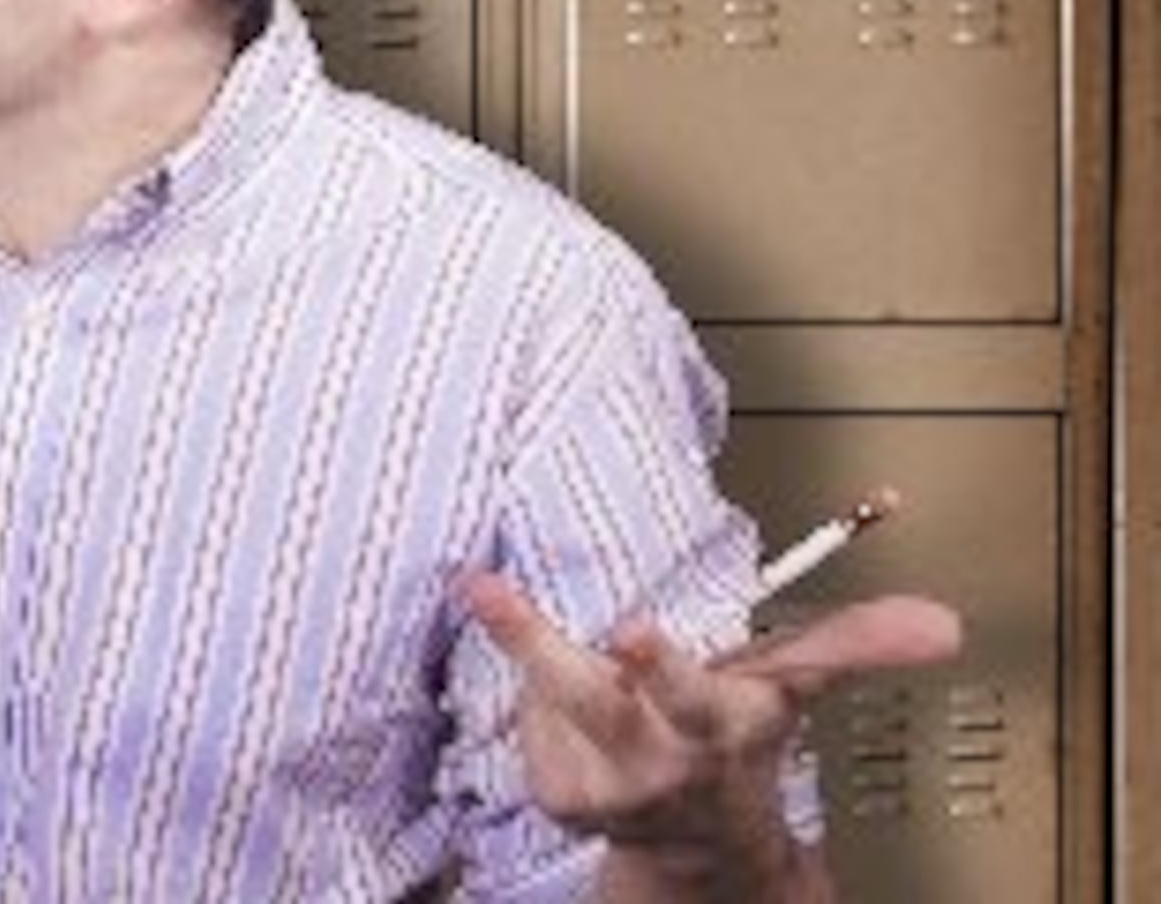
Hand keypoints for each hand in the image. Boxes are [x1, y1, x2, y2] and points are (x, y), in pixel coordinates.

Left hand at [458, 571, 961, 880]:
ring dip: (541, 651)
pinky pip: (528, 722)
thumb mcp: (791, 686)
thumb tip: (943, 623)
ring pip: (549, 695)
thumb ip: (857, 644)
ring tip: (534, 615)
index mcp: (721, 724)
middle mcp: (659, 759)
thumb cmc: (738, 735)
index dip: (659, 663)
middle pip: (593, 700)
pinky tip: (568, 698)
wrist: (704, 838)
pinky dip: (539, 698)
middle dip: (542, 649)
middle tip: (485, 591)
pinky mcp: (559, 796)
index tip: (632, 629)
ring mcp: (604, 782)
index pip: (691, 692)